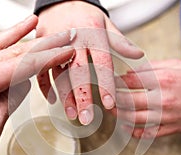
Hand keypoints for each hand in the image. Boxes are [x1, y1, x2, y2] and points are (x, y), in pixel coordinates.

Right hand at [36, 1, 142, 124]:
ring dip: (65, 95)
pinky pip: (41, 69)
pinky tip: (53, 100)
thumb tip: (139, 55)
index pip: (101, 62)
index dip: (106, 84)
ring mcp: (55, 43)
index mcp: (92, 34)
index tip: (110, 104)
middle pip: (78, 71)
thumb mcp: (106, 24)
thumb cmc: (86, 15)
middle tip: (87, 117)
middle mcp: (73, 40)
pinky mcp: (41, 46)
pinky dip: (45, 85)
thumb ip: (120, 42)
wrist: (61, 0)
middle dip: (83, 96)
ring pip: (59, 73)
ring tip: (72, 114)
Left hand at [113, 59, 180, 136]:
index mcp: (163, 80)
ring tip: (112, 110)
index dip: (115, 80)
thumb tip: (129, 73)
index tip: (109, 79)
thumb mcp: (176, 65)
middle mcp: (163, 99)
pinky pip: (147, 134)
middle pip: (127, 100)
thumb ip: (151, 68)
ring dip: (118, 115)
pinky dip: (133, 132)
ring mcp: (166, 116)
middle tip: (105, 96)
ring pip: (132, 119)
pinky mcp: (170, 128)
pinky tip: (126, 127)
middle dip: (112, 98)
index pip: (129, 80)